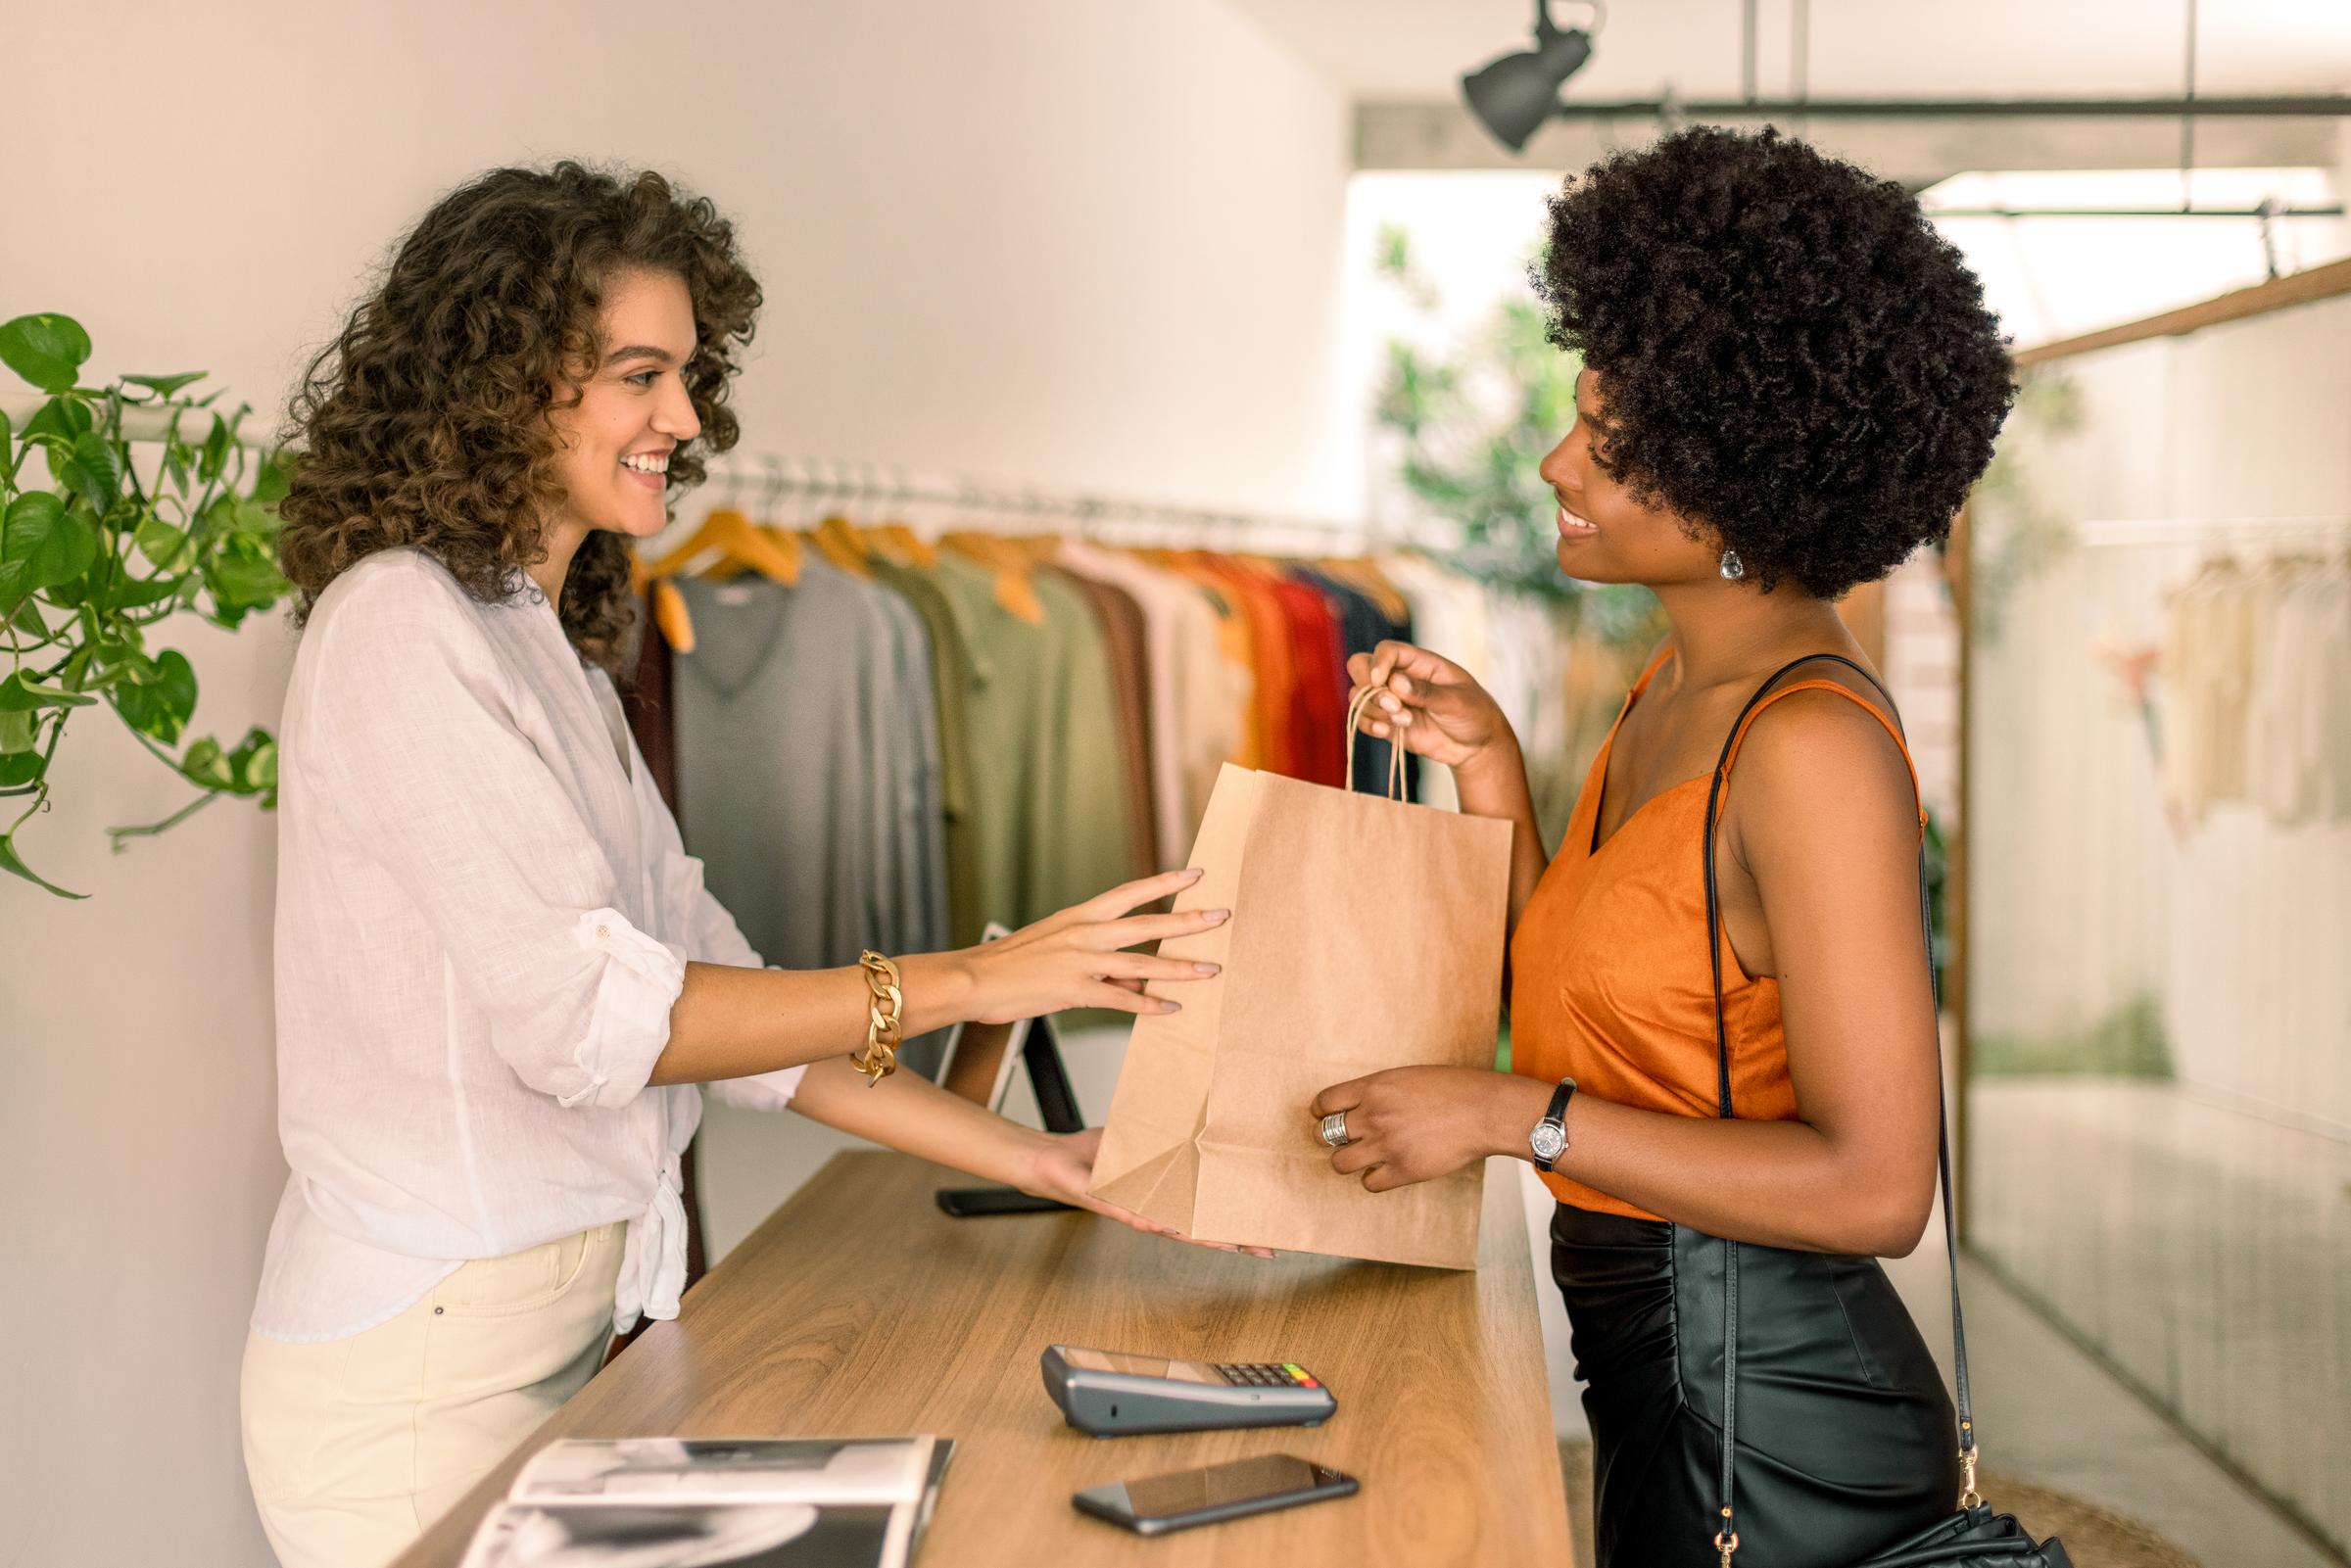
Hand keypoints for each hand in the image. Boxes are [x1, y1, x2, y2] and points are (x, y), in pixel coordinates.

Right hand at [965, 868, 1228, 1023]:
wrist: (972, 978)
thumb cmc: (1008, 964)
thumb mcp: (1053, 946)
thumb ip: (1094, 956)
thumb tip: (1133, 975)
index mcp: (1079, 916)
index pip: (1130, 892)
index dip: (1164, 883)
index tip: (1194, 873)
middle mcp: (1085, 933)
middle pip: (1148, 923)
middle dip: (1188, 920)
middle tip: (1221, 915)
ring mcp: (1081, 961)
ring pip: (1142, 962)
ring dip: (1180, 968)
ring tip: (1211, 970)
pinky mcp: (1075, 990)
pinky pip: (1121, 999)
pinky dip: (1148, 1005)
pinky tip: (1170, 1009)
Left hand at [1021, 1128, 1273, 1256]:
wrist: (1053, 1162)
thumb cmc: (1092, 1156)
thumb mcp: (1139, 1142)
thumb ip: (1164, 1138)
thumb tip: (1192, 1117)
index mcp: (1164, 1196)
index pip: (1205, 1212)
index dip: (1234, 1221)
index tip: (1266, 1229)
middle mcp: (1154, 1210)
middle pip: (1201, 1229)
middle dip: (1234, 1239)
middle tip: (1267, 1248)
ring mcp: (1135, 1212)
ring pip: (1178, 1231)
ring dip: (1207, 1238)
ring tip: (1236, 1244)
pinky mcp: (1112, 1207)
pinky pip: (1139, 1218)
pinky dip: (1159, 1223)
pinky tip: (1180, 1230)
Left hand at [1311, 1066, 1518, 1191]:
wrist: (1483, 1110)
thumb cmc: (1452, 1089)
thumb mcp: (1406, 1076)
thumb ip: (1377, 1090)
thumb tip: (1354, 1106)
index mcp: (1373, 1087)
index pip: (1324, 1103)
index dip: (1320, 1113)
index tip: (1325, 1117)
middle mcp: (1373, 1116)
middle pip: (1324, 1135)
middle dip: (1328, 1138)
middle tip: (1342, 1140)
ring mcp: (1387, 1145)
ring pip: (1340, 1163)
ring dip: (1348, 1161)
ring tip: (1362, 1157)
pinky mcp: (1403, 1170)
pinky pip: (1369, 1184)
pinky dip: (1374, 1178)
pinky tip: (1386, 1169)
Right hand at [1346, 641, 1515, 774]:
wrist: (1477, 746)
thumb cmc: (1474, 713)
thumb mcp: (1457, 701)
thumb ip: (1426, 692)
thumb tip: (1395, 682)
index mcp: (1419, 662)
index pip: (1386, 650)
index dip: (1378, 662)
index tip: (1379, 681)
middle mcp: (1399, 677)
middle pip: (1360, 666)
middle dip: (1367, 686)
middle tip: (1392, 705)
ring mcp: (1392, 701)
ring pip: (1359, 696)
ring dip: (1375, 710)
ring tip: (1405, 722)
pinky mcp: (1388, 723)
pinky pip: (1363, 719)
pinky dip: (1369, 725)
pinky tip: (1387, 731)